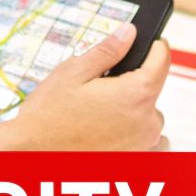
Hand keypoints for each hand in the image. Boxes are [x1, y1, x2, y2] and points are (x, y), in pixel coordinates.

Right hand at [0, 23, 170, 150]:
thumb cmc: (49, 116)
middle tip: (103, 85)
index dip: (156, 46)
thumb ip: (108, 51)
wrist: (33, 156)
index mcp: (136, 94)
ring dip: (136, 111)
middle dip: (135, 81)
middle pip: (154, 89)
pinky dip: (138, 136)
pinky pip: (151, 144)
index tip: (151, 41)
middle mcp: (147, 122)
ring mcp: (143, 145)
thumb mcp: (74, 72)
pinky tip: (116, 133)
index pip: (162, 61)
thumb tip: (130, 32)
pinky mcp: (135, 162)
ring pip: (151, 117)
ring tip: (103, 112)